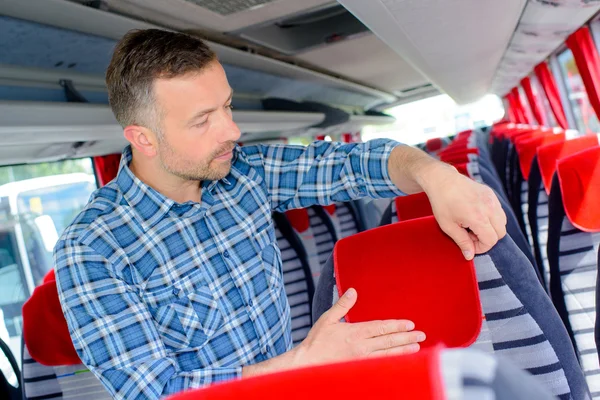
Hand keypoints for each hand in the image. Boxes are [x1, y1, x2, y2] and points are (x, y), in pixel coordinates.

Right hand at [292, 288, 424, 367]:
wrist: (308, 363)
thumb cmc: (316, 341)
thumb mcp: (327, 318)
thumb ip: (342, 305)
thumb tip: (352, 290)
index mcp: (355, 332)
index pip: (381, 328)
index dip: (397, 326)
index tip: (410, 324)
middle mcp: (362, 346)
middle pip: (389, 341)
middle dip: (406, 337)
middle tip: (421, 335)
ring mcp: (362, 359)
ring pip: (388, 354)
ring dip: (404, 350)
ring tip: (416, 347)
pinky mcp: (360, 368)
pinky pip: (380, 364)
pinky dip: (393, 361)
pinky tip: (401, 360)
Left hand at [421, 163, 506, 259]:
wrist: (442, 180)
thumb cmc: (442, 202)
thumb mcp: (448, 226)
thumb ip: (462, 242)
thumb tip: (470, 256)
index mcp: (478, 218)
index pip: (491, 240)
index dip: (481, 247)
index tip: (470, 244)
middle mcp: (489, 208)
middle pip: (500, 233)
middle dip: (487, 239)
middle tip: (470, 235)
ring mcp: (492, 199)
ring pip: (502, 222)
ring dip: (491, 228)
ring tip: (472, 225)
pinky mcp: (491, 193)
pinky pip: (499, 211)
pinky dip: (492, 218)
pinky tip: (475, 216)